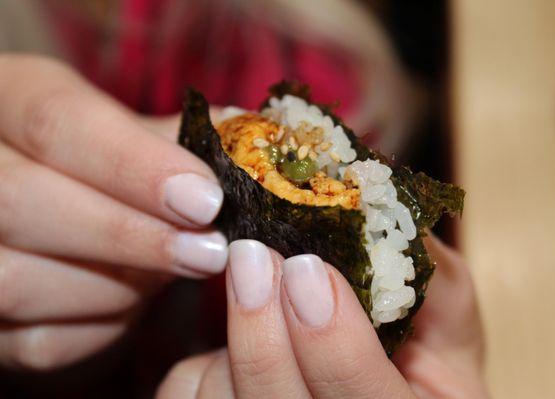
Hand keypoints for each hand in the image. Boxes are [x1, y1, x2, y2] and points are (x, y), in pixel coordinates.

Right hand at [0, 54, 227, 370]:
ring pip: (19, 282)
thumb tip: (241, 135)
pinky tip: (133, 298)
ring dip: (119, 286)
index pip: (56, 122)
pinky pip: (37, 340)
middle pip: (22, 203)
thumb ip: (166, 136)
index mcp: (5, 98)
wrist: (39, 202)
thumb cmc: (86, 159)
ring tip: (173, 268)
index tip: (206, 199)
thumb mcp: (116, 129)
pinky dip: (102, 325)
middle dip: (130, 235)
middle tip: (209, 251)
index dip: (135, 164)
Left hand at [157, 237, 487, 397]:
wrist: (375, 381)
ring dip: (236, 333)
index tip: (308, 270)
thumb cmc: (423, 354)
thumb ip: (432, 276)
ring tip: (253, 279)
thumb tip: (380, 209)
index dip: (335, 347)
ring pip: (228, 398)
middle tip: (251, 255)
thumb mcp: (449, 319)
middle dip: (262, 333)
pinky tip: (232, 334)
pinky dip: (202, 355)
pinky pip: (189, 391)